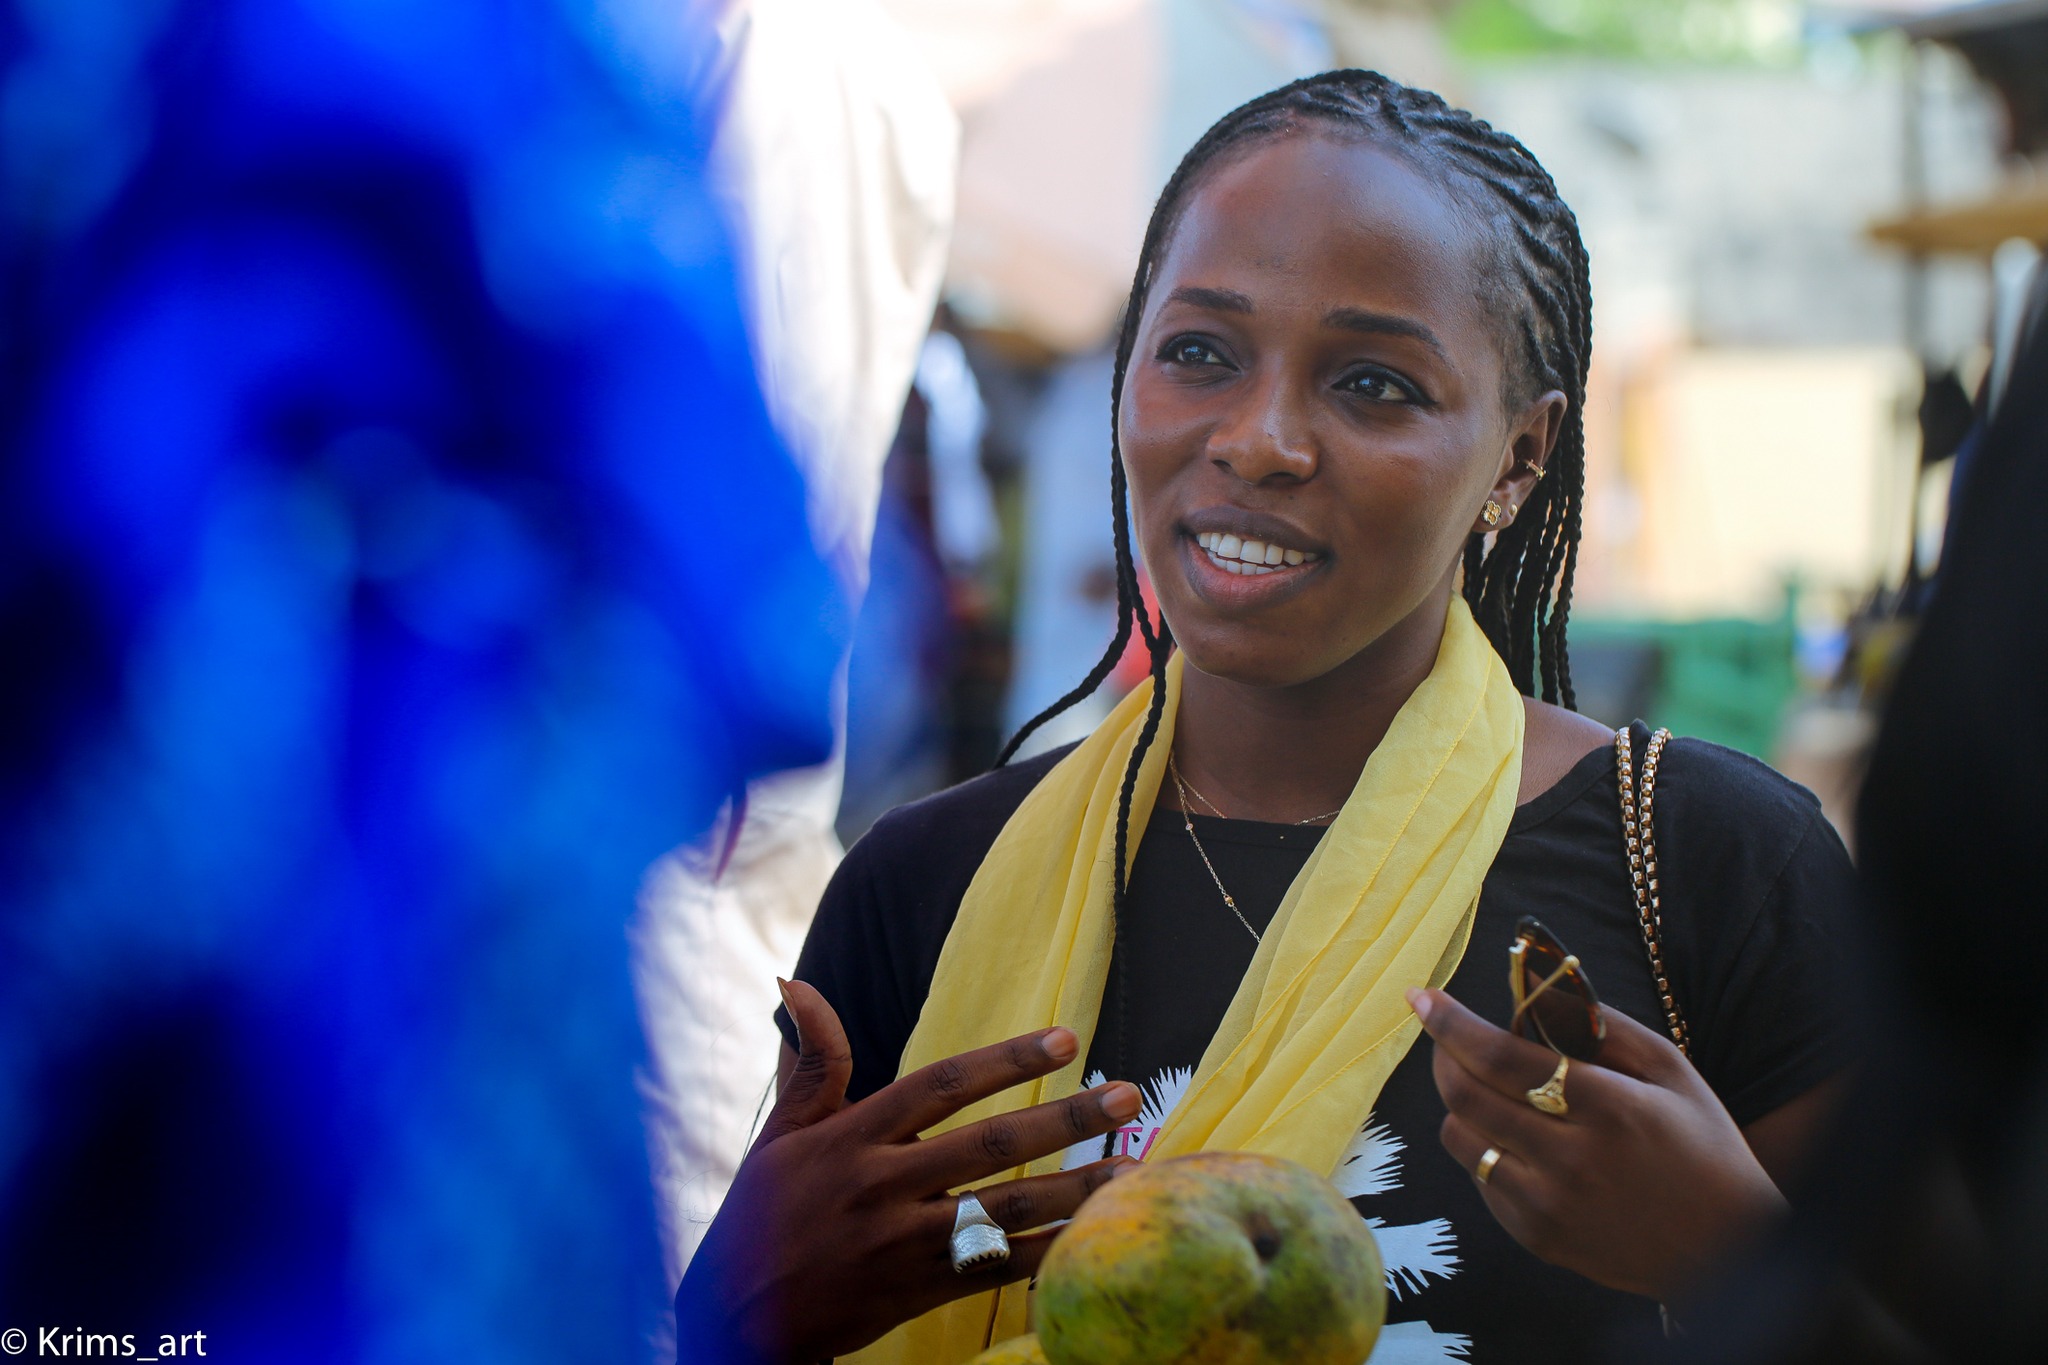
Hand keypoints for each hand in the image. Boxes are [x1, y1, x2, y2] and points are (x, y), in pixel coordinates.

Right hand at [675, 980, 1141, 1364]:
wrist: (737, 1320)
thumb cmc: (761, 1217)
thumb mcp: (780, 1134)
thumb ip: (812, 1062)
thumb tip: (798, 983)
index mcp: (851, 1139)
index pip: (941, 1086)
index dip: (1005, 1060)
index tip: (1065, 1040)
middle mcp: (881, 1186)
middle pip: (989, 1145)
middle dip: (1063, 1119)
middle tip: (1128, 1096)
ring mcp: (902, 1243)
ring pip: (1003, 1210)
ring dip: (1075, 1189)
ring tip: (1134, 1168)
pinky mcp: (917, 1291)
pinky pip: (995, 1270)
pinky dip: (1047, 1254)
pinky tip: (1093, 1238)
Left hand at [1410, 986, 1788, 1305]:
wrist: (1730, 1250)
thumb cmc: (1704, 1149)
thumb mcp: (1671, 1071)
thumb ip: (1601, 1025)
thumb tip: (1537, 986)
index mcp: (1607, 1108)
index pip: (1501, 1057)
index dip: (1452, 1023)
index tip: (1421, 998)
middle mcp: (1570, 1159)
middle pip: (1466, 1096)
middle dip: (1443, 1056)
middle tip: (1447, 1040)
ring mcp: (1549, 1206)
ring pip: (1461, 1139)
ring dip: (1460, 1103)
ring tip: (1488, 1089)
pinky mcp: (1538, 1238)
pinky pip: (1481, 1181)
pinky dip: (1484, 1149)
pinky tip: (1516, 1138)